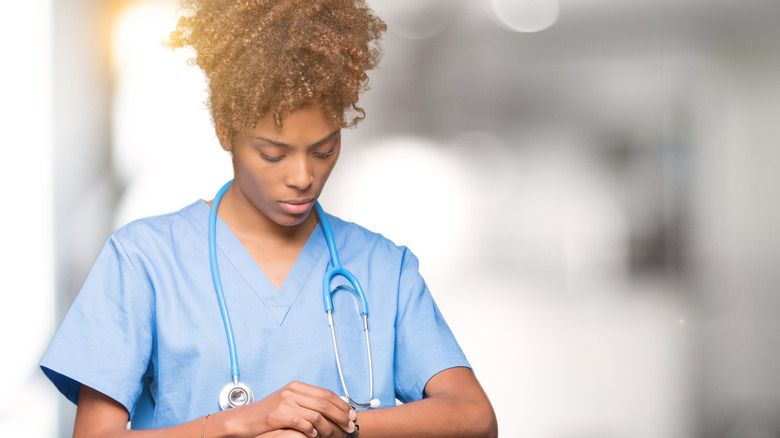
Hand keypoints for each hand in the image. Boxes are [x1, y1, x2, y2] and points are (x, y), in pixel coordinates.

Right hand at [224, 381, 355, 437]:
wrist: (245, 419)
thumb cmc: (268, 413)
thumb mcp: (288, 401)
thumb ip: (306, 400)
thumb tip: (330, 406)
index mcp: (296, 386)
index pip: (326, 393)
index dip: (342, 404)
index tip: (352, 414)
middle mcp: (292, 391)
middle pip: (325, 403)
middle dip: (341, 416)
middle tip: (350, 426)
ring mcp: (285, 402)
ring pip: (317, 414)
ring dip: (329, 427)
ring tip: (335, 435)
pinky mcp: (278, 415)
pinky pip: (302, 423)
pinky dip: (312, 430)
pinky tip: (315, 436)